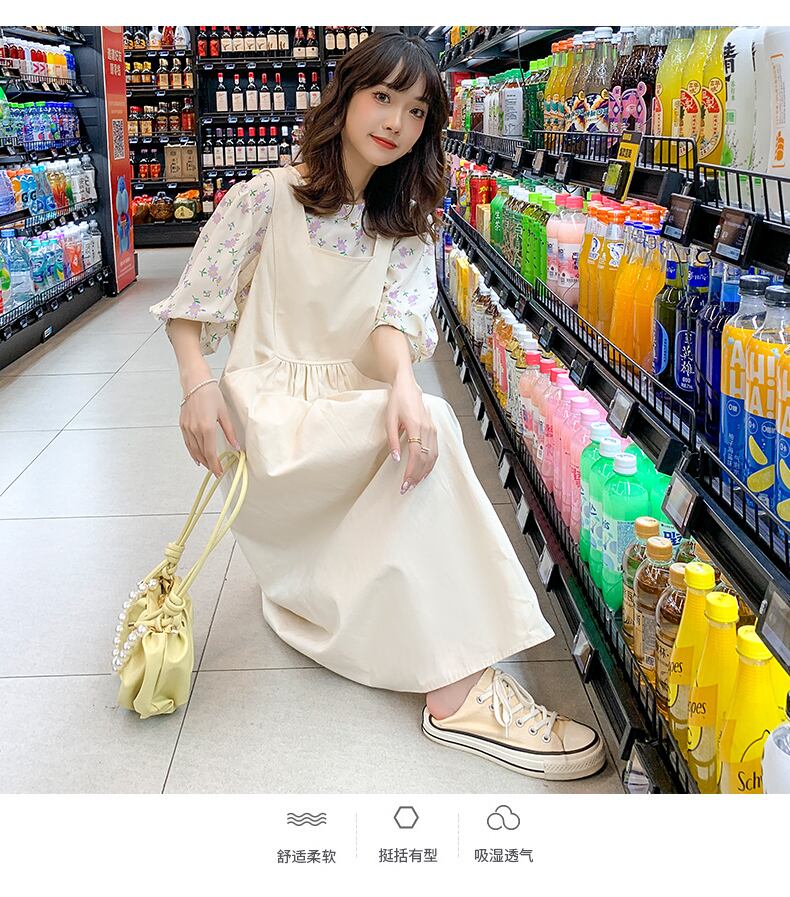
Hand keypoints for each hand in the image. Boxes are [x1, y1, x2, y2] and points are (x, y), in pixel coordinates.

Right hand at [179, 381, 239, 477]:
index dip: (215, 465)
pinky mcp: (182, 424)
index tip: (219, 472)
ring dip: (200, 459)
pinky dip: (192, 451)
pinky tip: (196, 456)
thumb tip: (236, 446)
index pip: (210, 452)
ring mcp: (187, 427)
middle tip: (216, 470)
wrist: (195, 382)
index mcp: (207, 427)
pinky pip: (187, 443)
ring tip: (208, 465)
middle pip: (201, 453)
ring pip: (193, 450)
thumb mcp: (224, 413)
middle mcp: (195, 429)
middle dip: (209, 464)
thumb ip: (230, 432)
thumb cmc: (211, 394)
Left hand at [385, 374, 437, 493]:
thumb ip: (392, 440)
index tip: (404, 483)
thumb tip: (396, 458)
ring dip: (424, 472)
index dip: (411, 471)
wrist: (408, 387)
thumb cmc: (397, 402)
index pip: (416, 455)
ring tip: (414, 483)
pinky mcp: (434, 430)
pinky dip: (430, 464)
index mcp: (416, 426)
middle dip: (416, 476)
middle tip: (407, 488)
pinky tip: (424, 472)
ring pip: (432, 457)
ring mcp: (433, 430)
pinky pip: (435, 451)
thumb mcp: (389, 420)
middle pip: (425, 459)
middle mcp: (427, 429)